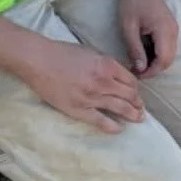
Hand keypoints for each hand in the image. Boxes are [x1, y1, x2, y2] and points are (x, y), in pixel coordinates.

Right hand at [22, 39, 147, 132]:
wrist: (39, 61)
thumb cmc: (62, 53)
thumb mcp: (90, 51)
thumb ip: (106, 63)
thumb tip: (119, 73)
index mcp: (107, 65)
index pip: (131, 81)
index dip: (136, 89)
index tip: (137, 93)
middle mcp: (103, 82)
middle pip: (129, 95)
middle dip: (138, 103)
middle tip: (141, 109)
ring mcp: (91, 97)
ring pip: (119, 108)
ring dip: (132, 114)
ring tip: (138, 119)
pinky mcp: (79, 109)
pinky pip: (100, 121)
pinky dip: (113, 126)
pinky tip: (119, 129)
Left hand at [116, 0, 178, 76]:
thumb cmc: (131, 2)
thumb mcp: (128, 27)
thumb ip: (135, 49)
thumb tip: (140, 69)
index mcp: (164, 30)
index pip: (163, 60)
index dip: (151, 72)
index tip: (136, 74)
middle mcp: (174, 31)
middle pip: (169, 60)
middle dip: (154, 69)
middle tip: (136, 70)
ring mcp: (174, 28)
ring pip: (169, 54)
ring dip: (155, 62)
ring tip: (138, 62)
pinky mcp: (171, 27)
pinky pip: (168, 47)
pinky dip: (157, 53)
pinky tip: (143, 52)